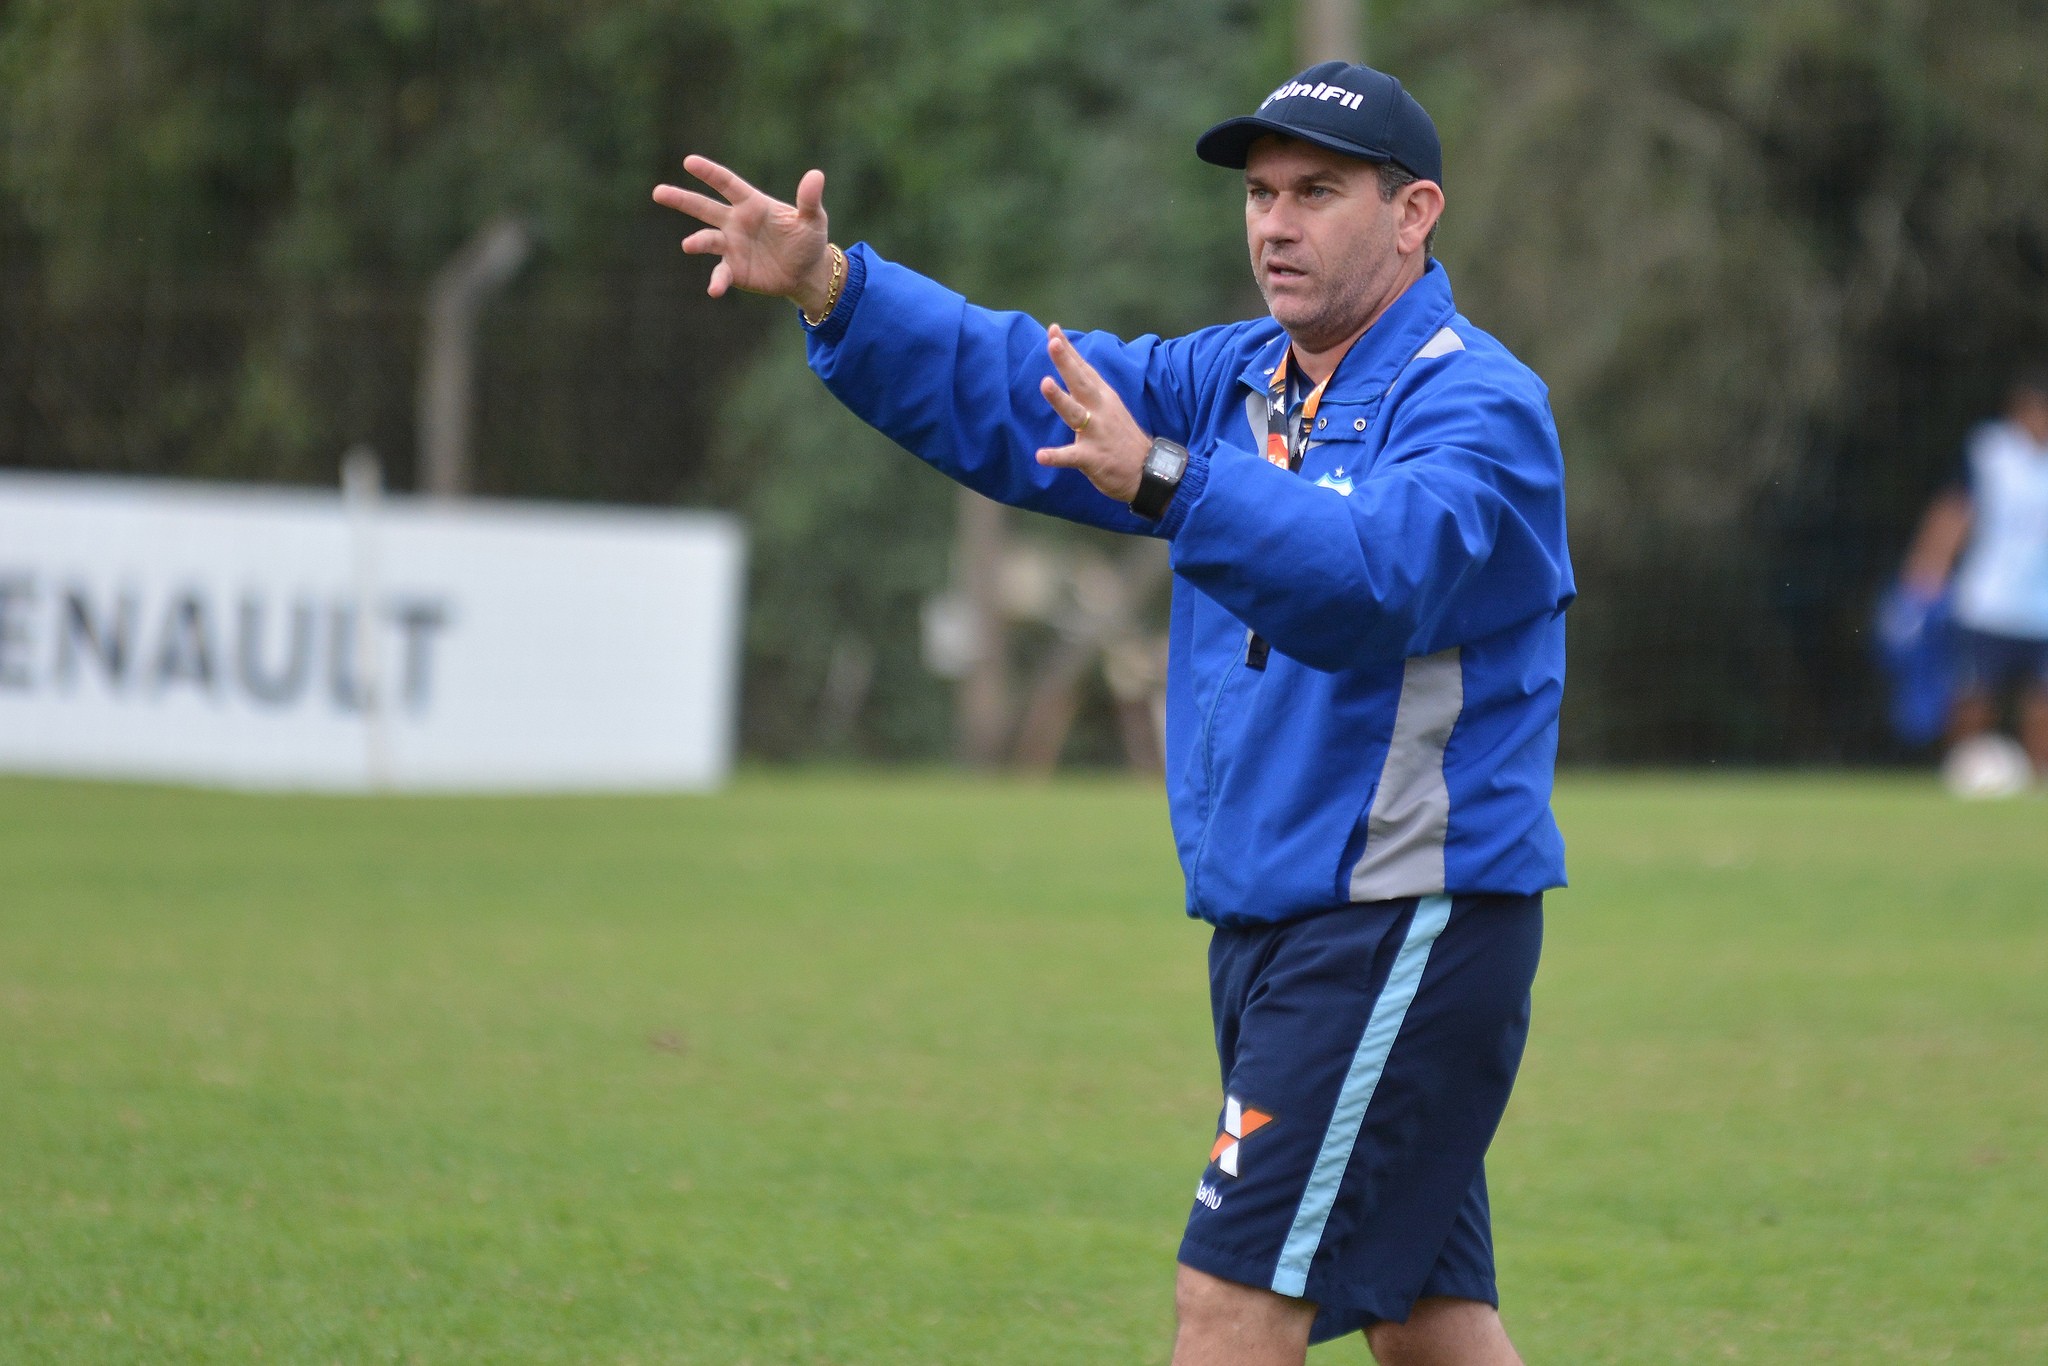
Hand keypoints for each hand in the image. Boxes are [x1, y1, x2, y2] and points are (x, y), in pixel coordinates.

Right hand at [652, 155, 833, 314]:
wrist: (807, 272)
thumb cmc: (808, 240)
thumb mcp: (814, 220)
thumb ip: (809, 200)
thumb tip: (816, 176)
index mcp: (752, 204)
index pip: (727, 184)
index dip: (709, 173)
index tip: (689, 162)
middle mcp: (735, 222)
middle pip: (704, 208)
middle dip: (681, 199)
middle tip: (658, 192)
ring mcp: (732, 246)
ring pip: (707, 240)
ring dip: (698, 242)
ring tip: (688, 245)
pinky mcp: (734, 270)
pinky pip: (721, 274)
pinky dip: (717, 281)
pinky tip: (715, 289)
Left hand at [1035, 325, 1151, 502]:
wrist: (1149, 472)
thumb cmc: (1123, 439)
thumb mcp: (1111, 407)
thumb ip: (1091, 390)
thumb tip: (1074, 368)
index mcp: (1103, 398)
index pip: (1083, 369)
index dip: (1069, 350)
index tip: (1053, 329)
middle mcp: (1100, 411)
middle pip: (1080, 382)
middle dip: (1066, 362)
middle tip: (1052, 342)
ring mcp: (1096, 433)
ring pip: (1075, 413)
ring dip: (1060, 398)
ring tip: (1045, 383)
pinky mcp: (1093, 457)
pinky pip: (1071, 457)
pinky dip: (1056, 456)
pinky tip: (1041, 456)